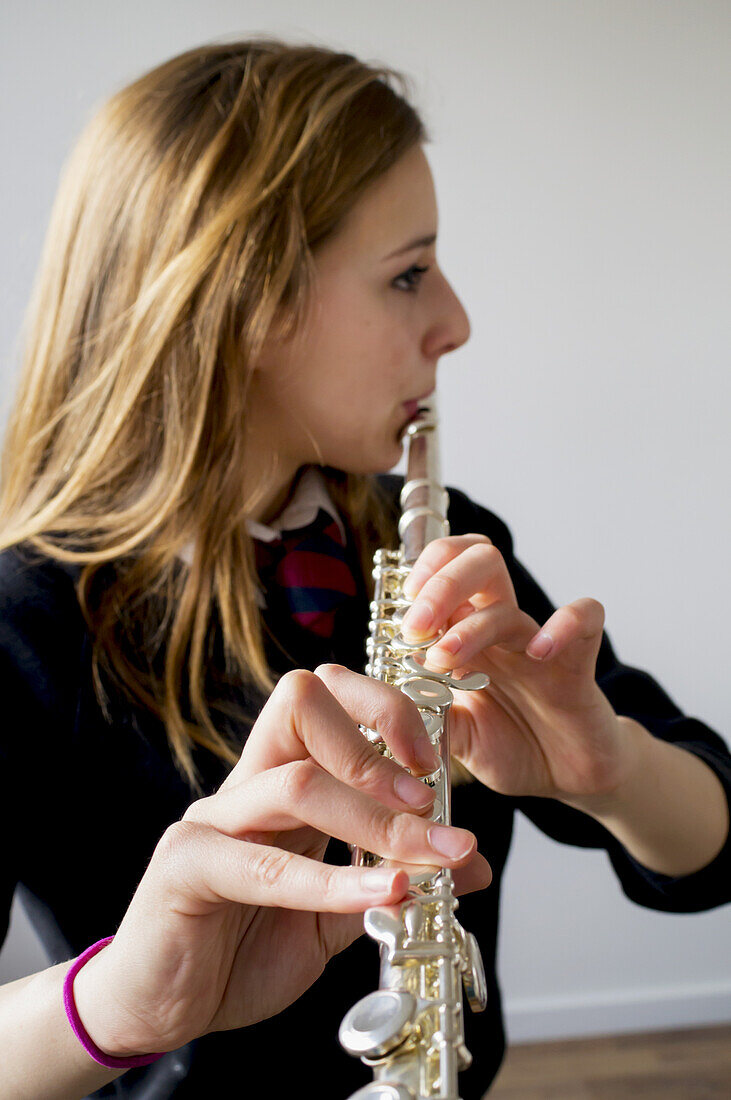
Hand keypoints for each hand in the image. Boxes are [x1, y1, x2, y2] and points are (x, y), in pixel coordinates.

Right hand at [72, 666, 490, 1057]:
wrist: (166, 1008)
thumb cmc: (244, 949)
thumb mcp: (338, 912)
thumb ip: (393, 877)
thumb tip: (469, 860)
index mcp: (280, 780)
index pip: (325, 699)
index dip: (383, 712)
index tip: (435, 762)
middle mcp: (246, 785)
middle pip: (302, 703)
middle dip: (377, 738)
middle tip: (429, 796)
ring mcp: (211, 820)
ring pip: (296, 783)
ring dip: (374, 818)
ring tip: (426, 856)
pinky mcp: (185, 867)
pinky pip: (265, 866)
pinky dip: (334, 881)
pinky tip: (384, 894)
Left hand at [401, 536, 638, 802]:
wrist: (566, 779)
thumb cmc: (511, 747)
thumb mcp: (454, 735)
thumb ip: (424, 713)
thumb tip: (382, 696)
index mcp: (467, 635)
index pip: (447, 569)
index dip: (423, 574)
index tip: (402, 616)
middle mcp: (500, 629)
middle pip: (479, 562)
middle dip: (441, 584)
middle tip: (416, 626)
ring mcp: (539, 641)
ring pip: (509, 602)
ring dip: (472, 625)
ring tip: (445, 658)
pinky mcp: (579, 663)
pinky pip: (586, 618)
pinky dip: (564, 625)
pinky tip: (538, 652)